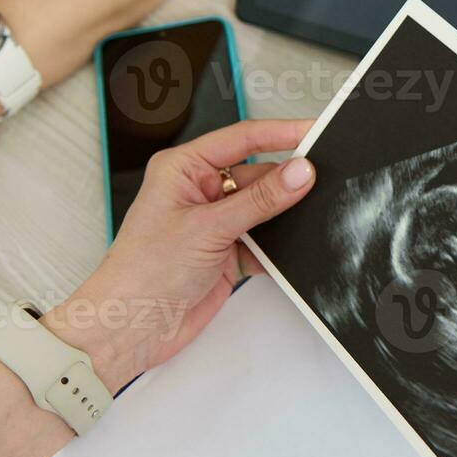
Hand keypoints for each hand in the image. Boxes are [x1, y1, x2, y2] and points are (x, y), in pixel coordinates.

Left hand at [44, 118, 315, 391]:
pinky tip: (292, 250)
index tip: (315, 130)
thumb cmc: (142, 272)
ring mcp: (214, 223)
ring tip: (313, 213)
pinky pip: (264, 240)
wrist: (131, 327)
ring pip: (264, 208)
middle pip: (258, 174)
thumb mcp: (208, 228)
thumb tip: (300, 173)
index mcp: (184, 168)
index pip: (242, 138)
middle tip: (325, 177)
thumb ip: (260, 200)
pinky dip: (279, 246)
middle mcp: (200, 191)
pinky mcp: (226, 253)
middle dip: (288, 180)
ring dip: (284, 215)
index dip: (281, 132)